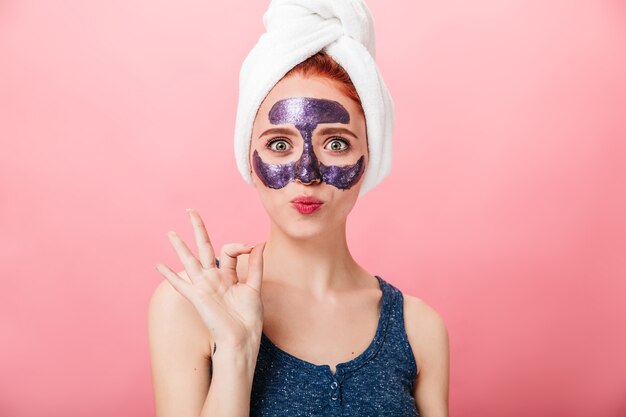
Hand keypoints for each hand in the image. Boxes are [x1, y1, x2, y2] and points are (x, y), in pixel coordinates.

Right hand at [155, 208, 265, 352]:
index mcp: (227, 275)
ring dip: (180, 246)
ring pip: (189, 260)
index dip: (239, 246)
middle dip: (197, 229)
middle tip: (190, 211)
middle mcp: (213, 278)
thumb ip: (255, 265)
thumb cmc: (248, 318)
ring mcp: (204, 286)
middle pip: (203, 247)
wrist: (242, 338)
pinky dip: (169, 275)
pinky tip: (159, 266)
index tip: (250, 247)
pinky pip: (181, 284)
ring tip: (171, 232)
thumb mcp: (254, 287)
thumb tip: (259, 244)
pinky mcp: (197, 297)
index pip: (228, 250)